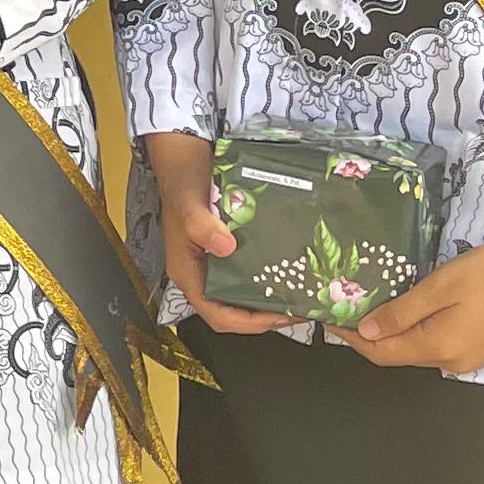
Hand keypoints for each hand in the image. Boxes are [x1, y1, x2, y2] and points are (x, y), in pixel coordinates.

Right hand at [147, 130, 285, 336]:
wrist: (184, 160)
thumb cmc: (183, 183)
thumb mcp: (189, 203)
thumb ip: (202, 225)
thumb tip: (227, 248)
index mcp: (188, 273)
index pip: (216, 314)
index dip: (247, 323)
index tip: (277, 317)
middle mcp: (201, 274)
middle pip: (232, 312)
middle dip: (265, 317)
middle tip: (299, 309)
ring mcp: (214, 264)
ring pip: (241, 296)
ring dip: (269, 302)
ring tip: (300, 296)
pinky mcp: (226, 252)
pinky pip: (247, 275)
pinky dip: (268, 280)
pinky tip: (290, 272)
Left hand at [339, 227, 483, 375]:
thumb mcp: (442, 286)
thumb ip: (402, 312)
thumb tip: (366, 331)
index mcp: (440, 348)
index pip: (382, 353)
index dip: (352, 339)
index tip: (329, 320)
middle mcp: (454, 363)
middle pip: (399, 355)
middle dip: (369, 337)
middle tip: (346, 311)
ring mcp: (473, 359)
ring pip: (420, 351)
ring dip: (393, 336)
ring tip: (372, 309)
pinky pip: (440, 347)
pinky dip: (418, 334)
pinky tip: (410, 314)